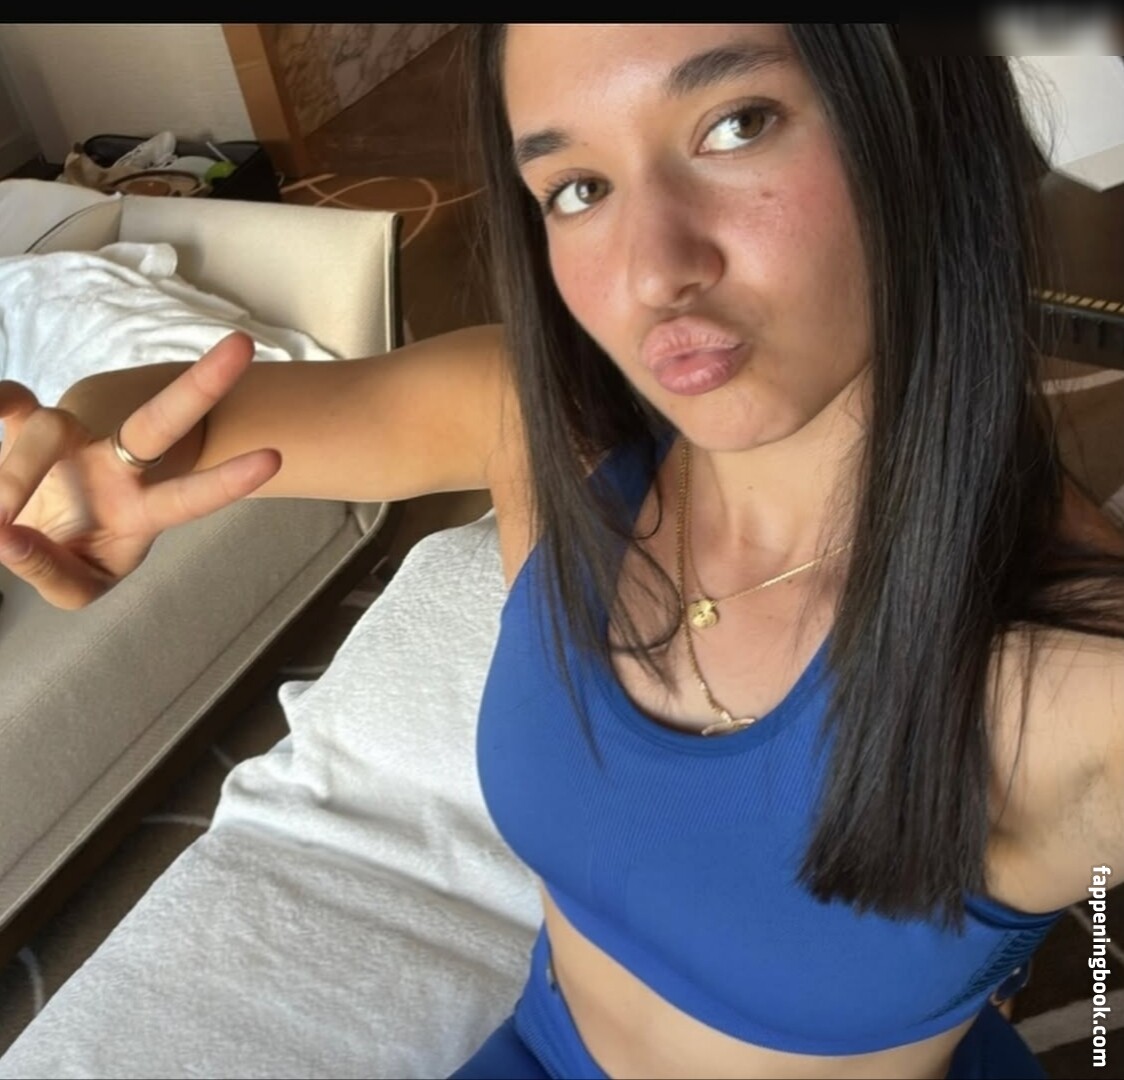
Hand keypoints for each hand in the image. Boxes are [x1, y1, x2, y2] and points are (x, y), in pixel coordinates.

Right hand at [0, 333, 280, 608]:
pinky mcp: (22, 425)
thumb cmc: (74, 555)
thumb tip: (5, 539)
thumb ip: (54, 573)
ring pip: (48, 429)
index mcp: (142, 507)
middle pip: (157, 423)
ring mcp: (71, 440)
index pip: (189, 497)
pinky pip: (8, 403)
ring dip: (17, 474)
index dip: (228, 482)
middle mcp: (115, 465)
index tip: (274, 458)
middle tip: (243, 346)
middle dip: (200, 386)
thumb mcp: (79, 585)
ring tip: (1, 522)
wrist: (29, 529)